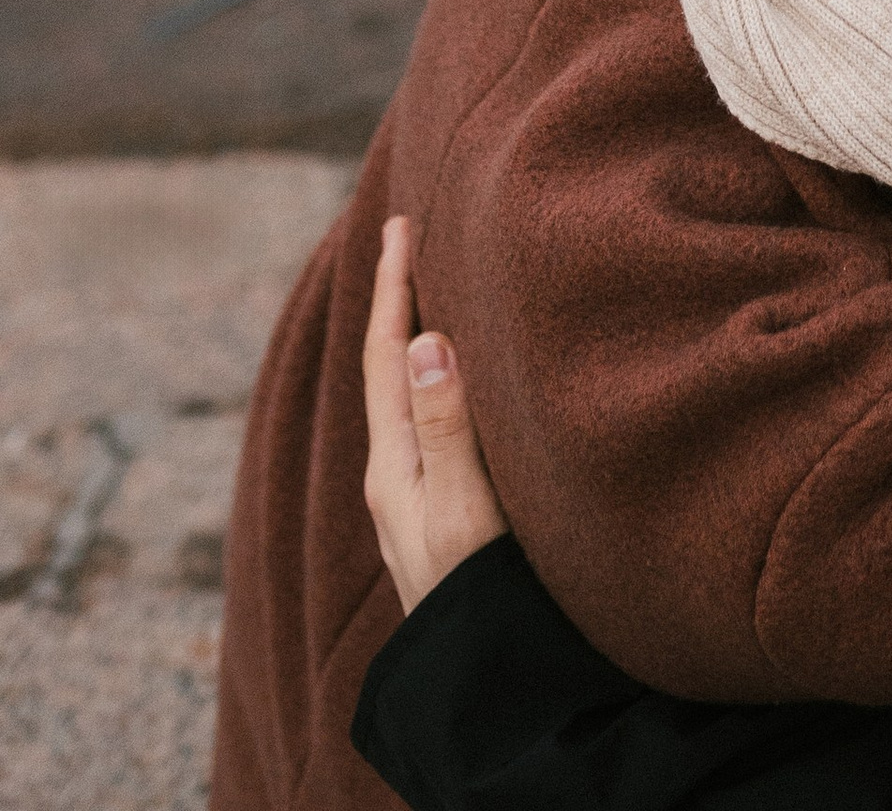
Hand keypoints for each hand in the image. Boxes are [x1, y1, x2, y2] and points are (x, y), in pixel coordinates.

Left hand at [362, 215, 508, 613]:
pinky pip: (428, 421)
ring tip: (430, 289)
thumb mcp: (463, 512)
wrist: (485, 688)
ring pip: (408, 395)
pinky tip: (454, 380)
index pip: (385, 356)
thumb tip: (424, 339)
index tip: (399, 223)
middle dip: (397, 300)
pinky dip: (437, 378)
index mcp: (393, 469)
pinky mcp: (444, 514)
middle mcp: (396, 478)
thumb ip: (446, 429)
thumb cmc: (479, 601)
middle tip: (409, 236)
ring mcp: (416, 499)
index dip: (392, 286)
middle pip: (388, 369)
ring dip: (415, 337)